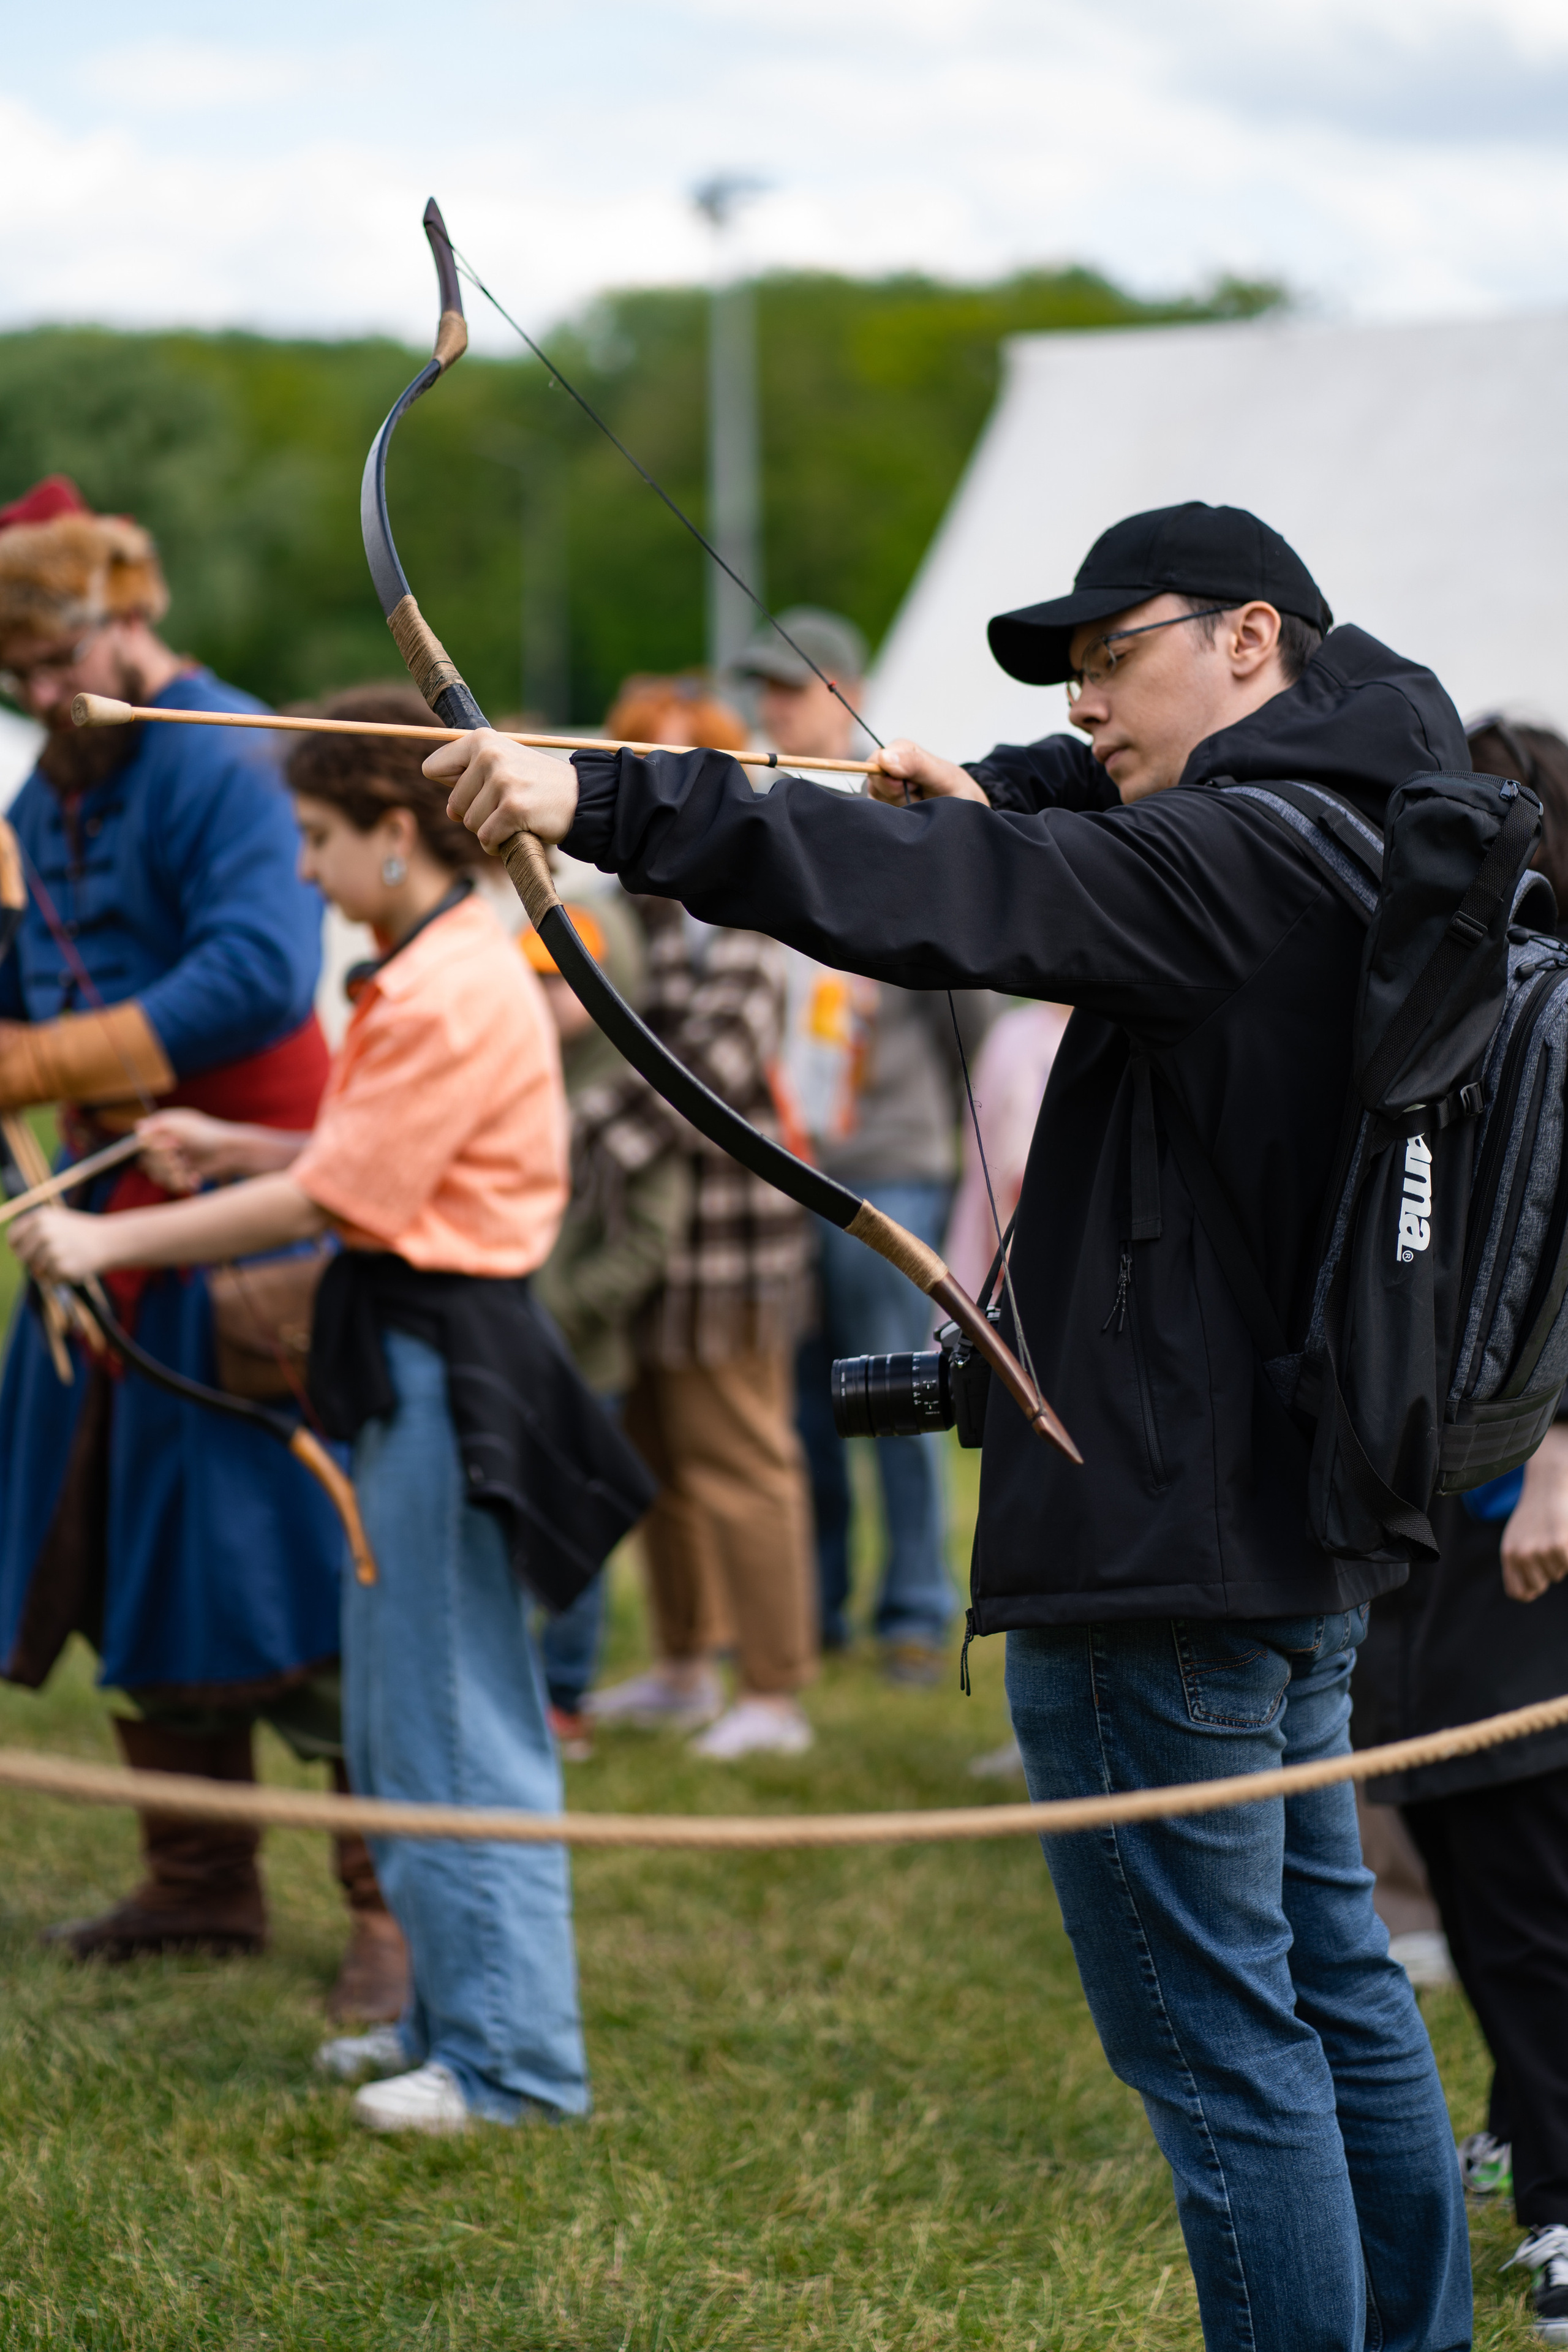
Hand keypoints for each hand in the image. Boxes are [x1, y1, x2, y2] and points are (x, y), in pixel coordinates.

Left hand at [10, 1205, 110, 1286]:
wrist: (109, 1240)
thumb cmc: (78, 1233)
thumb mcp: (54, 1221)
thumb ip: (32, 1233)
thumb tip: (16, 1255)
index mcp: (40, 1217)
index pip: (13, 1239)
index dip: (18, 1247)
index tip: (29, 1251)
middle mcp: (44, 1231)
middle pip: (22, 1257)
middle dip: (33, 1261)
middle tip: (54, 1256)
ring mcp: (53, 1249)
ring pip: (36, 1270)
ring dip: (49, 1271)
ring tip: (68, 1259)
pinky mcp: (63, 1266)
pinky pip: (50, 1280)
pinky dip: (61, 1278)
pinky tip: (74, 1266)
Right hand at [136, 1108, 243, 1192]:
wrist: (231, 1153)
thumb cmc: (208, 1134)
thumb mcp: (183, 1125)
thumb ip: (159, 1125)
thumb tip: (137, 1127)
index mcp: (163, 1129)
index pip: (143, 1143)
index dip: (156, 1148)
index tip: (175, 1146)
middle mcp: (164, 1145)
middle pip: (147, 1162)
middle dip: (166, 1163)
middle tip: (182, 1158)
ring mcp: (172, 1161)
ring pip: (157, 1176)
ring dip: (173, 1174)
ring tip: (188, 1169)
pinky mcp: (181, 1175)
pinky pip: (170, 1184)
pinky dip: (182, 1182)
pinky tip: (196, 1177)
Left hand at [423, 732, 578, 855]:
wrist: (583, 798)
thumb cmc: (537, 784)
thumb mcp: (502, 764)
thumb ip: (468, 774)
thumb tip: (445, 803)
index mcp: (481, 739)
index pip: (433, 768)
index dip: (453, 786)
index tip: (480, 788)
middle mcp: (489, 755)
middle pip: (453, 804)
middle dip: (477, 814)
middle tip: (508, 805)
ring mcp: (502, 781)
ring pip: (470, 824)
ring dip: (491, 830)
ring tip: (516, 817)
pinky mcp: (513, 808)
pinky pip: (487, 840)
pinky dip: (499, 845)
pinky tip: (517, 833)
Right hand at [865, 740, 990, 807]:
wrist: (964, 809)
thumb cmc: (956, 789)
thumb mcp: (942, 776)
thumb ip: (915, 764)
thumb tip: (884, 757)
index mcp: (901, 750)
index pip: (874, 762)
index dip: (890, 780)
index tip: (913, 786)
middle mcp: (889, 767)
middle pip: (874, 784)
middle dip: (896, 795)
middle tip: (920, 795)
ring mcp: (886, 788)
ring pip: (877, 802)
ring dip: (900, 807)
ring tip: (920, 803)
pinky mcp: (886, 806)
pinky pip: (881, 816)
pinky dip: (898, 819)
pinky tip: (914, 813)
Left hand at [1501, 1425, 1567, 1599]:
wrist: (1546, 1486)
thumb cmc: (1534, 1515)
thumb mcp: (1517, 1538)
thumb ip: (1518, 1563)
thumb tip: (1527, 1593)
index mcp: (1508, 1554)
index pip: (1517, 1593)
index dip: (1530, 1591)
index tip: (1538, 1584)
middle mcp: (1520, 1555)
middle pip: (1539, 1587)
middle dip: (1546, 1574)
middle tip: (1546, 1550)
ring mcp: (1539, 1552)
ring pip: (1556, 1575)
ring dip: (1558, 1562)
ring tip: (1553, 1537)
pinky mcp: (1558, 1546)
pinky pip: (1567, 1565)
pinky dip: (1567, 1556)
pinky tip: (1562, 1537)